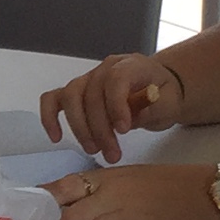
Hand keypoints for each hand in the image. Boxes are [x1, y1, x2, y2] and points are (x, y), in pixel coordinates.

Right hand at [40, 53, 184, 158]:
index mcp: (129, 65)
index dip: (116, 105)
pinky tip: (56, 137)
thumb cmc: (162, 96)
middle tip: (112, 154)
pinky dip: (50, 117)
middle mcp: (104, 69)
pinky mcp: (75, 93)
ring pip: (70, 98)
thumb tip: (135, 114)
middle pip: (91, 93)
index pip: (115, 79)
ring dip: (79, 128)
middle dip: (99, 128)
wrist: (158, 90)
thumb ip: (154, 107)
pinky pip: (53, 100)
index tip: (123, 130)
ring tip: (94, 150)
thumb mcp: (169, 102)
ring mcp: (87, 80)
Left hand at [46, 161, 219, 219]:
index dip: (42, 203)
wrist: (214, 196)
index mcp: (111, 178)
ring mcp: (134, 219)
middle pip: (72, 216)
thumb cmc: (173, 186)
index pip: (65, 187)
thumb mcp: (133, 178)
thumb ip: (102, 190)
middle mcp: (117, 196)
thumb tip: (69, 209)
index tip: (25, 218)